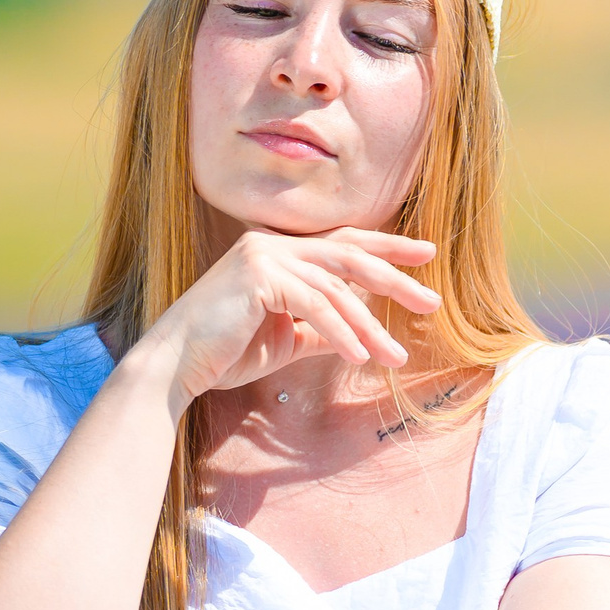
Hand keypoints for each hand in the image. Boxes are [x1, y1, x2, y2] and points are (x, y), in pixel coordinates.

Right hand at [136, 226, 439, 406]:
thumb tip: (353, 338)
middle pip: (350, 255)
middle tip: (432, 301)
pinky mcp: (257, 278)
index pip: (344, 245)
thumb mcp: (285, 340)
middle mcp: (273, 246)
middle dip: (396, 278)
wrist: (177, 364)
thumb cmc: (225, 353)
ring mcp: (264, 256)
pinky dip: (340, 333)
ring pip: (336, 288)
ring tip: (395, 358)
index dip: (387, 248)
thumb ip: (318, 331)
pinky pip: (314, 306)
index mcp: (281, 255)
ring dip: (370, 327)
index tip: (425, 257)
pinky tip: (359, 357)